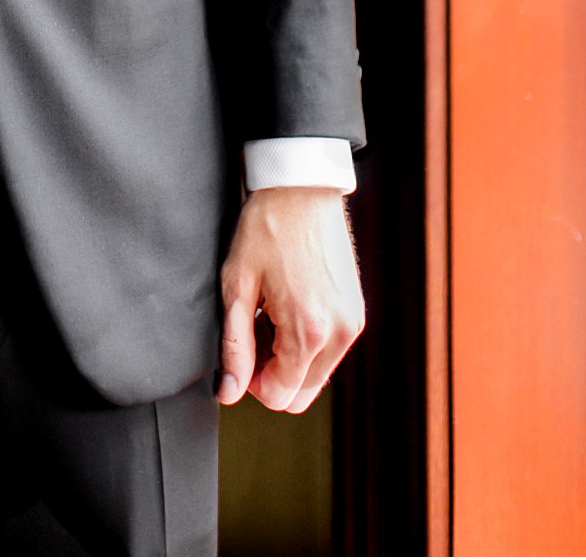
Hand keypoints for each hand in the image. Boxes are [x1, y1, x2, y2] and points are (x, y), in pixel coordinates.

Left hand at [217, 187, 364, 411]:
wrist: (301, 188)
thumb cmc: (265, 228)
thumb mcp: (237, 284)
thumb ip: (234, 345)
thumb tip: (228, 392)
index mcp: (308, 331)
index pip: (280, 396)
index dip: (251, 381)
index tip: (240, 347)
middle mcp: (339, 334)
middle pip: (301, 395)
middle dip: (272, 375)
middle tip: (253, 332)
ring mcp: (352, 324)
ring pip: (316, 375)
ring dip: (289, 359)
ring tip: (269, 315)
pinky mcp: (356, 313)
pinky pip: (330, 352)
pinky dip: (307, 343)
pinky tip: (288, 307)